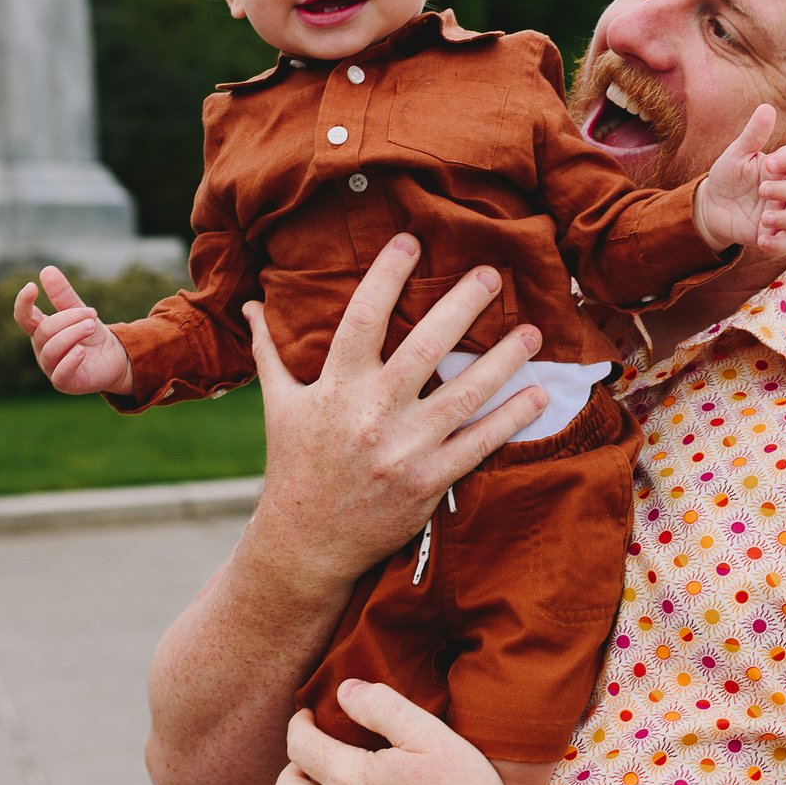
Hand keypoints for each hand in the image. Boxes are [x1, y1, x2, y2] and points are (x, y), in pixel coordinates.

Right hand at [12, 266, 136, 396]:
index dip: (23, 303)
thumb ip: (63, 294)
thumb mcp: (80, 311)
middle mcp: (42, 349)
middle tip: (92, 314)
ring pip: (51, 350)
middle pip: (44, 331)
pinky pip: (60, 373)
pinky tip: (82, 351)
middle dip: (69, 319)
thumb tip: (46, 270)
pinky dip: (70, 360)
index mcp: (42, 330)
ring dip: (73, 334)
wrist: (116, 358)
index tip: (32, 287)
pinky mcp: (64, 383)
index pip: (24, 317)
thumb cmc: (92, 335)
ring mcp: (51, 367)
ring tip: (92, 326)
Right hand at [241, 233, 548, 600]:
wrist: (306, 543)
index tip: (410, 241)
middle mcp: (370, 413)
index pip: (360, 318)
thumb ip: (269, 352)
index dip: (385, 276)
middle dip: (462, 307)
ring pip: (463, 395)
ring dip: (502, 361)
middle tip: (492, 274)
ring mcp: (403, 449)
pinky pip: (478, 445)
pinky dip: (510, 419)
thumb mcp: (279, 406)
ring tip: (533, 331)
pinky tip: (536, 394)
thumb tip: (249, 304)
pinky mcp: (428, 482)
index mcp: (334, 387)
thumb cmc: (294, 466)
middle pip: (424, 348)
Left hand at [695, 103, 785, 257]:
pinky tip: (762, 239)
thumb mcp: (736, 155)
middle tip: (762, 191)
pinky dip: (778, 243)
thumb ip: (753, 134)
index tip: (768, 164)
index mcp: (778, 167)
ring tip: (764, 219)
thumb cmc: (728, 176)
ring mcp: (781, 213)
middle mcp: (785, 190)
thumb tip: (767, 107)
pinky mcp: (772, 235)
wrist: (710, 206)